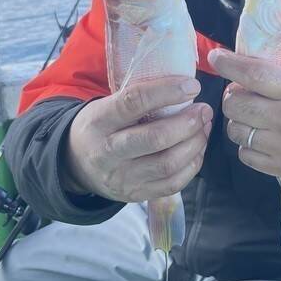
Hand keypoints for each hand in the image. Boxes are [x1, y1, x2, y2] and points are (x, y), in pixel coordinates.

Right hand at [63, 76, 211, 202]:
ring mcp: (121, 177)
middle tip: (204, 110)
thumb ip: (137, 99)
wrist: (75, 164)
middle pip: (155, 138)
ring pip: (167, 164)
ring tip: (204, 127)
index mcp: (99, 121)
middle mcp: (107, 152)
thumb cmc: (101, 126)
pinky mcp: (135, 195)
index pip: (133, 102)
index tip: (192, 85)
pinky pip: (172, 184)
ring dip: (194, 143)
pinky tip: (197, 149)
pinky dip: (192, 165)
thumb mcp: (106, 105)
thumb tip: (183, 85)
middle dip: (187, 123)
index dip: (166, 92)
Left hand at [208, 49, 280, 184]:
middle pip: (236, 105)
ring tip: (252, 118)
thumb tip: (266, 62)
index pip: (253, 74)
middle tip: (242, 95)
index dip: (229, 64)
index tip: (216, 57)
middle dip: (233, 97)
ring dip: (238, 122)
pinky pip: (246, 155)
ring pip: (236, 131)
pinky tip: (260, 138)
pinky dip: (247, 146)